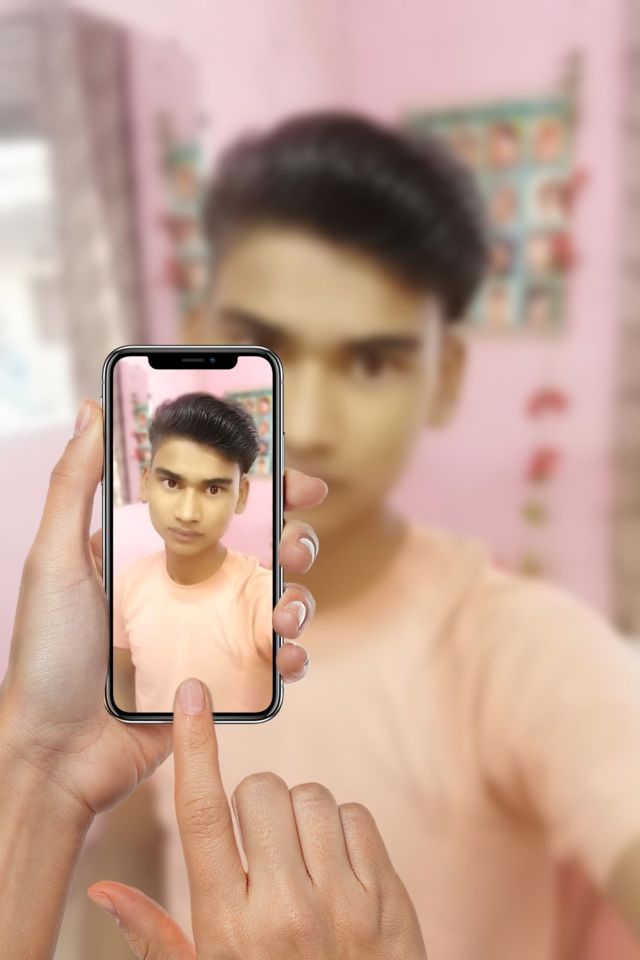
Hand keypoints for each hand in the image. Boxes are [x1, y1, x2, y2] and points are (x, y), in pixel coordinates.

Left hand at [0, 399, 325, 818]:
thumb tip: (92, 408)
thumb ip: (74, 483)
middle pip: (262, 549)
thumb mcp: (54, 558)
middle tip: (295, 547)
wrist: (55, 753)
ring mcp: (207, 633)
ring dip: (300, 598)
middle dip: (295, 540)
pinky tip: (288, 656)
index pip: (220, 506)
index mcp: (155, 550)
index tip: (294, 478)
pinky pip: (271, 659)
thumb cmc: (47, 654)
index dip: (263, 488)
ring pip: (276, 600)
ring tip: (286, 612)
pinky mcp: (220, 678)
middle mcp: (188, 585)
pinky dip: (293, 654)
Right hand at [87, 679, 427, 959]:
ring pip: (312, 797)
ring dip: (300, 815)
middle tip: (260, 845)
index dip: (194, 747)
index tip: (192, 695)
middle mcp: (285, 909)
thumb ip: (155, 936)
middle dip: (254, 802)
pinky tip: (336, 868)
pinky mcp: (388, 898)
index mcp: (228, 927)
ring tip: (299, 860)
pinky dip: (342, 830)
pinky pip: (357, 816)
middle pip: (261, 790)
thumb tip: (102, 887)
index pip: (200, 815)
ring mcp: (343, 903)